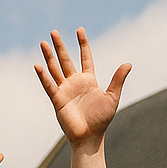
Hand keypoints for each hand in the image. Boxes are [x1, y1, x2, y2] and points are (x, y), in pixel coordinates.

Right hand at [34, 29, 129, 148]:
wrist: (90, 137)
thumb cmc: (101, 120)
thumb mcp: (112, 97)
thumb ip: (118, 80)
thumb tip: (128, 63)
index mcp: (88, 80)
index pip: (85, 58)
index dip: (82, 44)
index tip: (79, 30)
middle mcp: (75, 82)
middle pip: (66, 60)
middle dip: (60, 46)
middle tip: (54, 31)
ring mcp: (65, 90)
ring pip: (55, 69)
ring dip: (49, 56)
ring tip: (43, 42)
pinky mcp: (57, 100)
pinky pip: (49, 85)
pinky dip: (43, 76)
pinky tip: (38, 65)